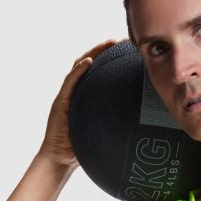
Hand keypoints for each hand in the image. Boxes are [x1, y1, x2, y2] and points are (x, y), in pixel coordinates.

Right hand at [38, 37, 126, 169]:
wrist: (59, 160)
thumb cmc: (80, 149)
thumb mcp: (102, 133)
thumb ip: (113, 124)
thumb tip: (141, 128)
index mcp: (84, 97)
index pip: (98, 73)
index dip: (110, 60)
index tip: (127, 51)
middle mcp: (74, 92)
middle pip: (90, 64)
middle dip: (104, 49)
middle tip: (122, 40)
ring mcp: (66, 95)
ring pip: (79, 67)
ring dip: (94, 52)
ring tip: (109, 43)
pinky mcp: (60, 102)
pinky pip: (70, 82)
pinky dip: (79, 70)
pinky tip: (89, 61)